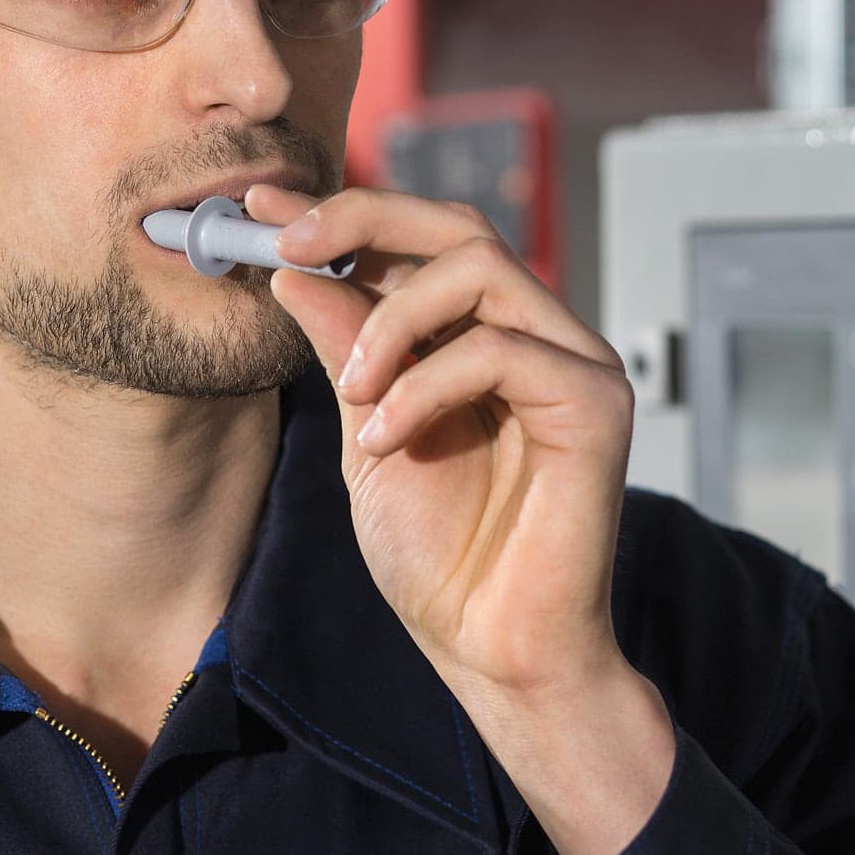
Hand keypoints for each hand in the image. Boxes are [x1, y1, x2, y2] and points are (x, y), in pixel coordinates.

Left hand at [251, 183, 635, 695]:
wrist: (490, 648)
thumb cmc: (439, 554)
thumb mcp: (364, 432)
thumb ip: (342, 349)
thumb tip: (292, 269)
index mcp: (480, 334)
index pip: (417, 242)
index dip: (340, 214)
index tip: (259, 205)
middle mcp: (535, 332)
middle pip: (458, 225)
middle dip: (361, 219)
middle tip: (284, 245)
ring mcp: (573, 360)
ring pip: (480, 266)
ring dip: (393, 318)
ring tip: (351, 390)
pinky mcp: (596, 401)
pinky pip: (500, 348)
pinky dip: (425, 384)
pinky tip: (383, 440)